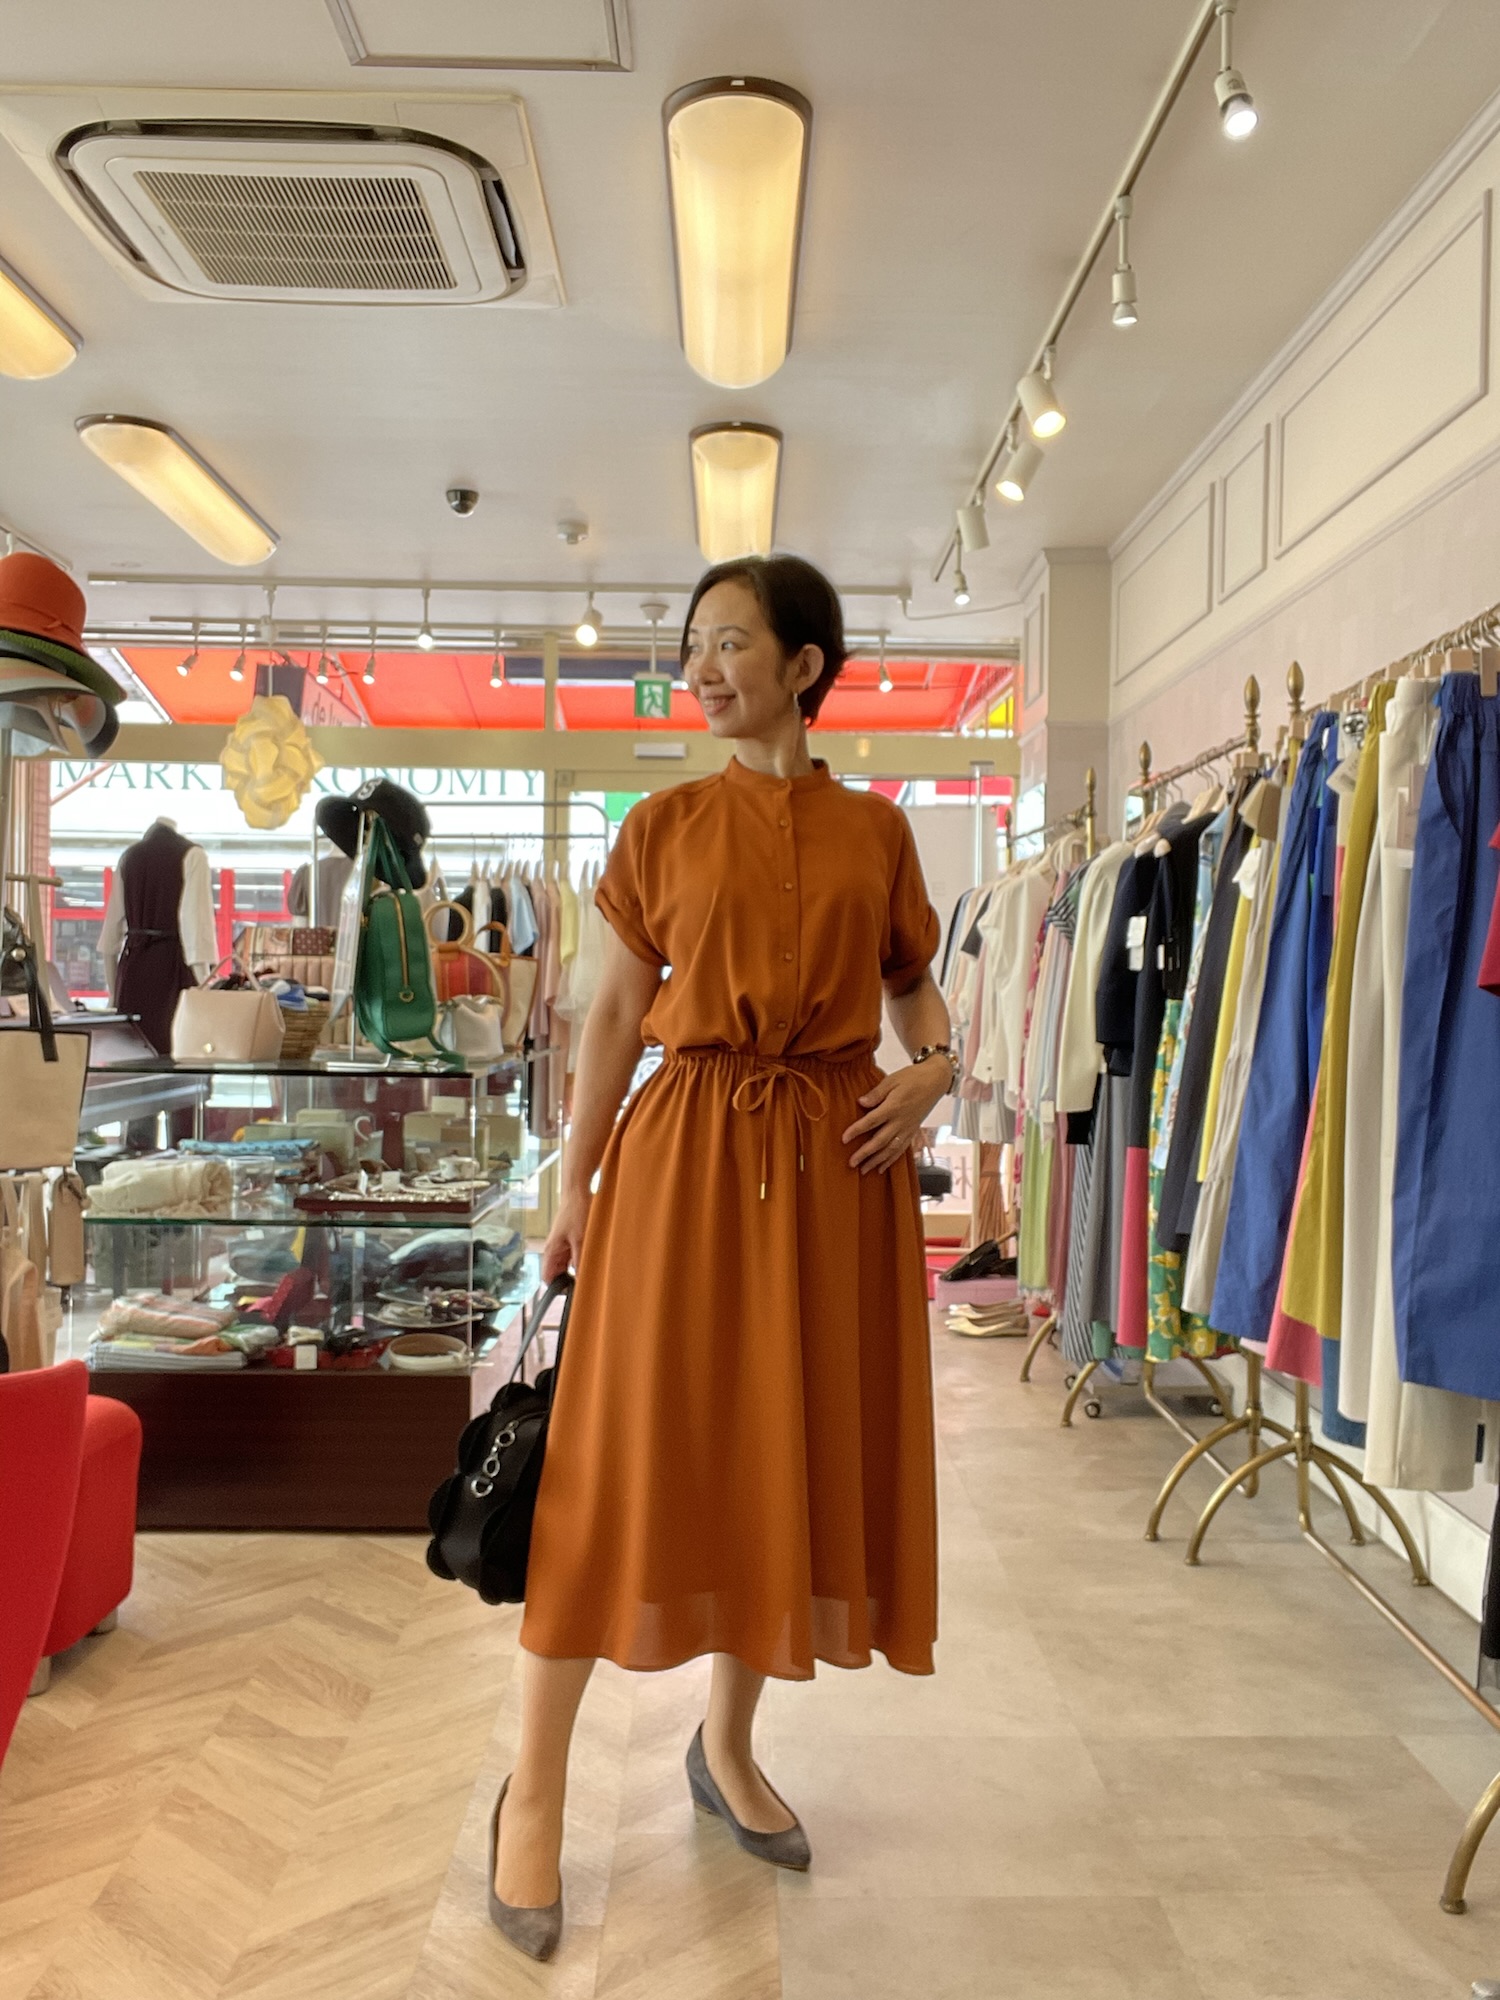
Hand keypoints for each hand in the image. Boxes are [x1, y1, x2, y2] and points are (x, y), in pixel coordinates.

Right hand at [541, 1185, 591, 1280]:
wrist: (579, 1192)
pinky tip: (594, 1259)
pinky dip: (583, 1259)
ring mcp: (564, 1245)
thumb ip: (580, 1259)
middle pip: (559, 1273)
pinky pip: (576, 1255)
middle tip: (586, 1283)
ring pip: (569, 1265)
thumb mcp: (580, 1238)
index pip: (547, 1277)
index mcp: (551, 1251)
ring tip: (592, 1271)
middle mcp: (555, 1250)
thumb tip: (581, 1279)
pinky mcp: (573, 1240)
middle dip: (570, 1280)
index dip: (557, 1288)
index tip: (572, 1293)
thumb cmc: (576, 1211)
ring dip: (579, 1269)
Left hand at [842, 1060, 952, 1174]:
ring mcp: (908, 1128)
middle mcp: (901, 1121)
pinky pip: (901, 1149)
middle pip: (880, 1141)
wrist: (936, 1081)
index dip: (856, 1131)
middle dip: (865, 1153)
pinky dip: (891, 1160)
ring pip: (891, 1149)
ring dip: (877, 1161)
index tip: (844, 1139)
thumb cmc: (913, 1077)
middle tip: (851, 1163)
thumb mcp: (892, 1080)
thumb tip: (861, 1102)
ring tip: (864, 1170)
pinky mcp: (913, 1131)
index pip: (871, 1121)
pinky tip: (882, 1168)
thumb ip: (876, 1093)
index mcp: (894, 1107)